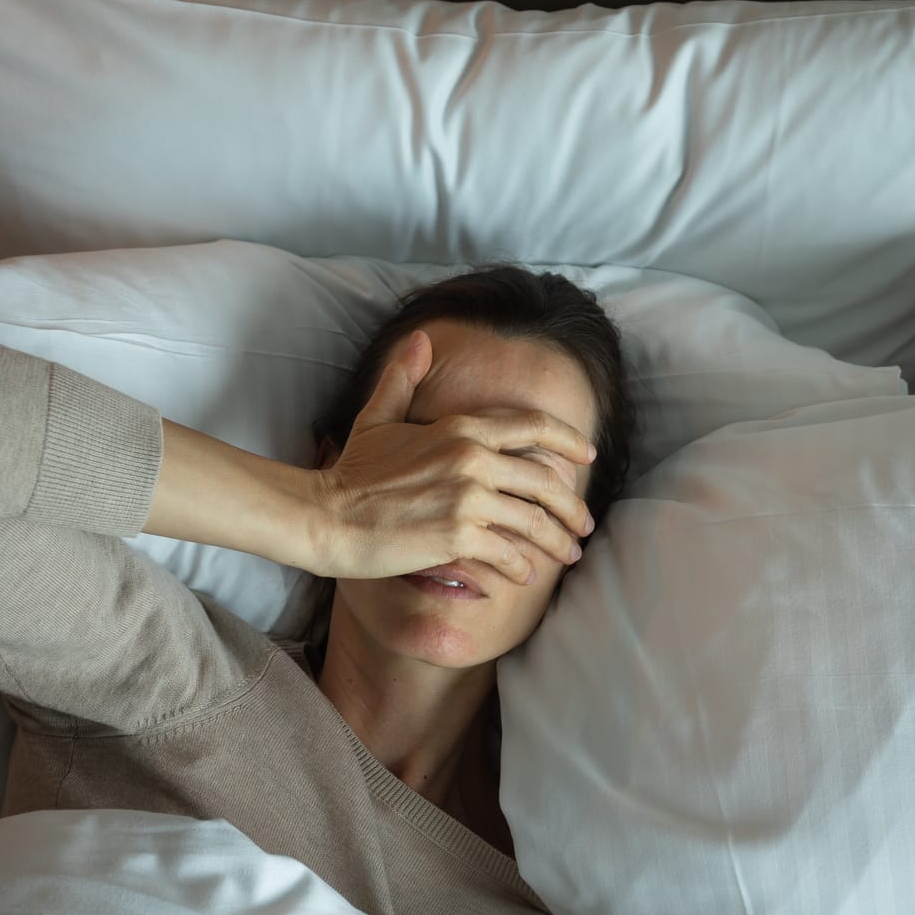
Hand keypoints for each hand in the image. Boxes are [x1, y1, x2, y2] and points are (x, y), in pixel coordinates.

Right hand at [311, 329, 596, 585]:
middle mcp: (472, 459)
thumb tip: (420, 339)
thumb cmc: (351, 472)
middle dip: (573, 506)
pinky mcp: (458, 536)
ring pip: (534, 521)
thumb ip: (403, 378)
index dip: (568, 441)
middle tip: (583, 525)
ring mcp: (467, 498)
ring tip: (568, 555)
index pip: (532, 427)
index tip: (587, 458)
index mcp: (461, 428)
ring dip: (557, 542)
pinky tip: (525, 575)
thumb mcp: (377, 417)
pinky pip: (508, 553)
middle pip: (545, 480)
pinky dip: (521, 566)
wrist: (327, 517)